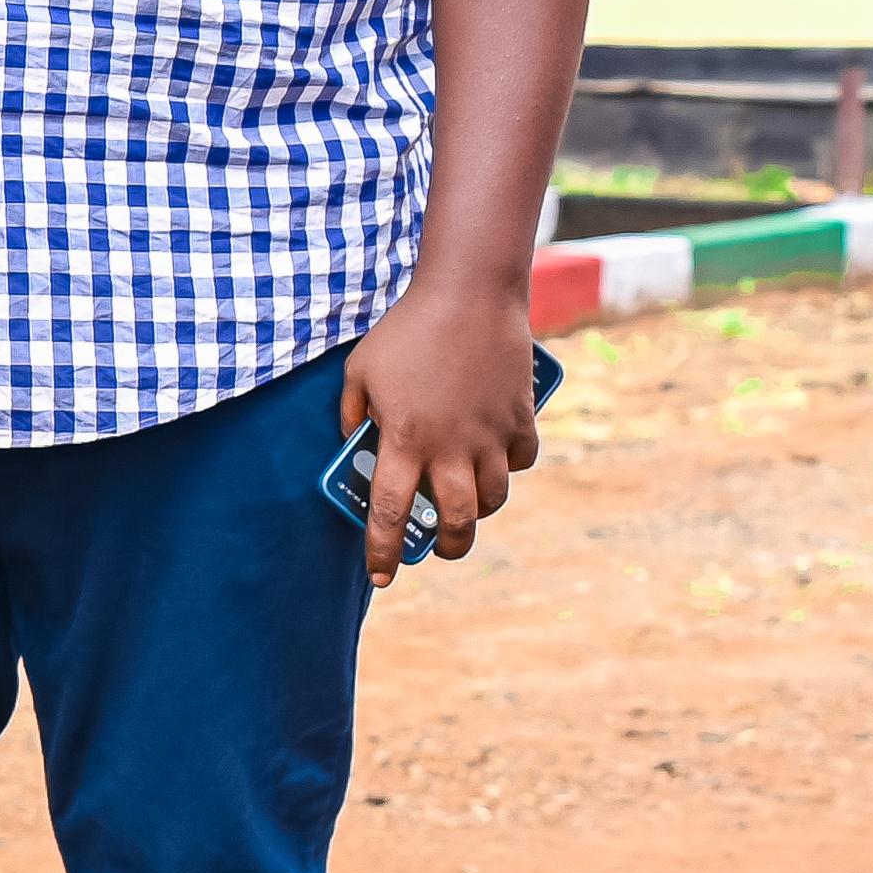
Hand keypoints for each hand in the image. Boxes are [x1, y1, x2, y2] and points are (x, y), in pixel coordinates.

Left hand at [337, 277, 539, 588]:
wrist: (468, 294)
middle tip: (439, 547)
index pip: (390, 513)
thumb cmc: (406, 331)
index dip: (383, 551)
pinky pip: (521, 460)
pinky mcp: (521, 419)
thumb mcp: (360, 370)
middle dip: (448, 546)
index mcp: (404, 441)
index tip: (381, 578)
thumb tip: (353, 441)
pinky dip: (511, 467)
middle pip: (455, 522)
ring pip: (493, 499)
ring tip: (466, 505)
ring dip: (479, 510)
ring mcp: (490, 436)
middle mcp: (450, 448)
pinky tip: (498, 460)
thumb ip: (351, 413)